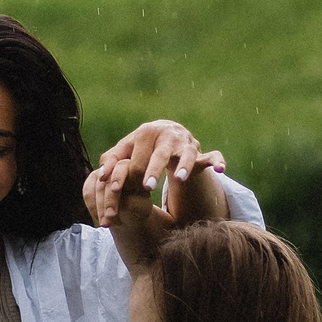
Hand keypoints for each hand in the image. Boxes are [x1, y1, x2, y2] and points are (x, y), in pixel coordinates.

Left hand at [92, 120, 227, 228]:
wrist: (167, 132)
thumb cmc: (141, 146)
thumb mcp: (125, 150)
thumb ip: (111, 161)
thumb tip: (100, 177)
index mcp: (146, 133)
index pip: (137, 156)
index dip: (128, 173)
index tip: (120, 189)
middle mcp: (168, 135)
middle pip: (161, 154)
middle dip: (153, 169)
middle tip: (147, 187)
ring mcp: (186, 143)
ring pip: (187, 154)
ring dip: (184, 165)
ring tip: (180, 178)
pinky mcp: (200, 151)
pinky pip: (212, 155)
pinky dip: (217, 160)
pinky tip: (221, 169)